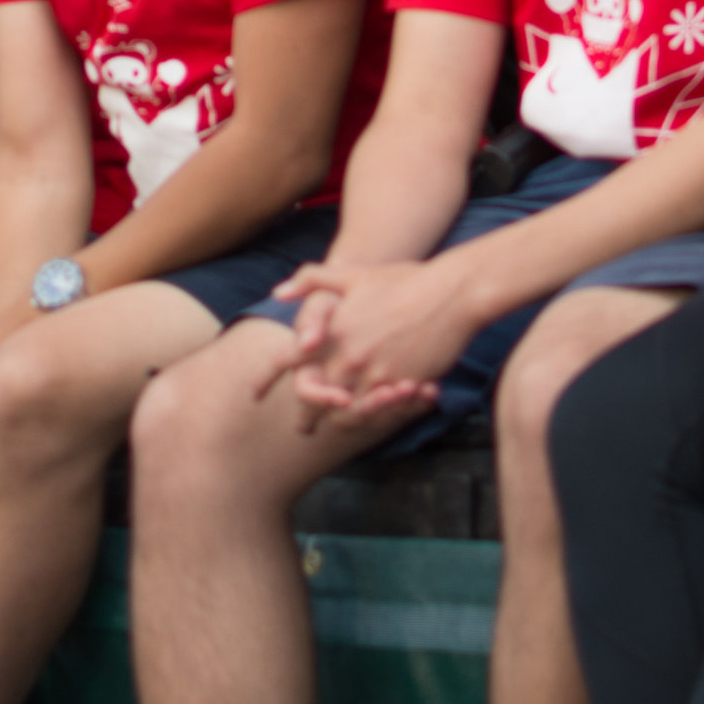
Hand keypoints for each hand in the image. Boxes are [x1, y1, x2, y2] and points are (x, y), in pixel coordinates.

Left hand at [264, 257, 469, 432]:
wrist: (450, 292)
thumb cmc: (402, 280)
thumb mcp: (353, 275)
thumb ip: (312, 281)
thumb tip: (277, 293)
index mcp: (331, 330)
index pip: (287, 360)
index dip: (265, 379)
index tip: (253, 394)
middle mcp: (347, 356)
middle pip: (314, 397)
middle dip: (305, 415)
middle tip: (301, 428)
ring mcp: (374, 374)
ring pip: (344, 412)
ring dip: (336, 422)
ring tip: (333, 428)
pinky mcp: (399, 386)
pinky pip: (376, 412)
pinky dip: (370, 417)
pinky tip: (367, 417)